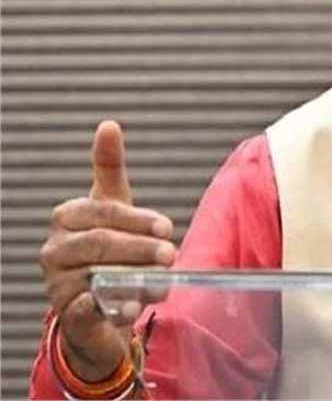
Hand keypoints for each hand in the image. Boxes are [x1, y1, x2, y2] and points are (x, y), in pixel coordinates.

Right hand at [40, 121, 176, 381]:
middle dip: (140, 248)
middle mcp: (54, 249)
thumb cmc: (107, 244)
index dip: (137, 219)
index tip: (167, 227)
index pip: (103, 213)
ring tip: (164, 281)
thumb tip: (109, 124)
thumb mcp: (112, 204)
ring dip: (137, 278)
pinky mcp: (67, 313)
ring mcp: (57, 283)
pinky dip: (114, 308)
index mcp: (66, 217)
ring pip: (99, 276)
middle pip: (100, 244)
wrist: (98, 302)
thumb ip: (110, 167)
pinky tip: (134, 307)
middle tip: (171, 254)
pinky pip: (88, 309)